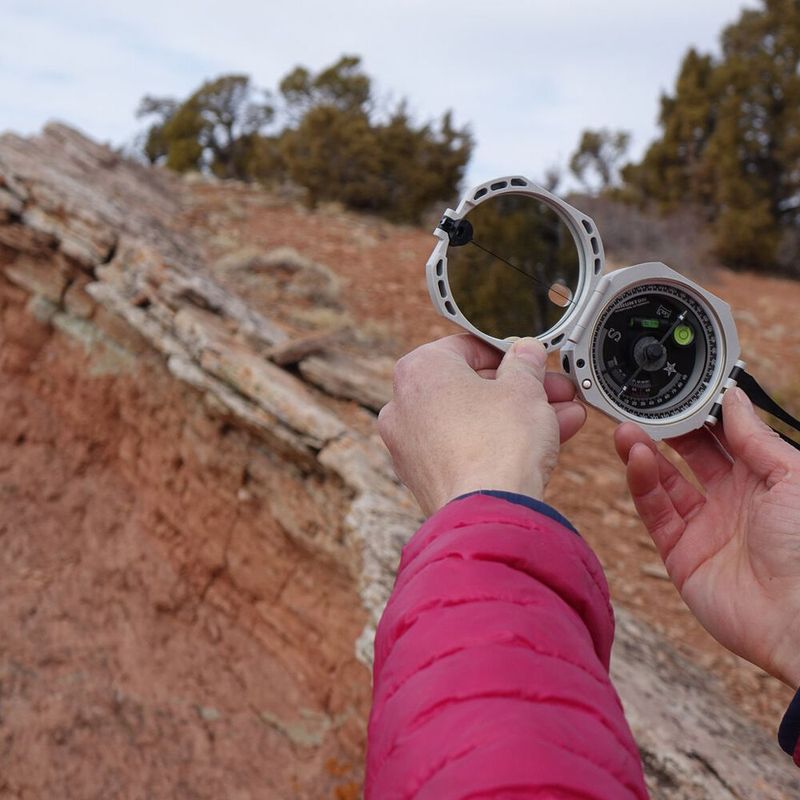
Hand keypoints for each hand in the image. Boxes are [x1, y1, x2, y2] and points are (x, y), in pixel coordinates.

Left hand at [378, 334, 585, 516]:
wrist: (489, 513)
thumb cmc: (497, 445)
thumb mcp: (524, 388)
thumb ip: (525, 363)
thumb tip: (526, 352)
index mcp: (420, 369)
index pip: (467, 347)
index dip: (508, 352)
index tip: (531, 360)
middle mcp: (404, 405)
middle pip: (471, 387)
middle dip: (519, 389)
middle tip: (552, 390)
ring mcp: (410, 446)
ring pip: (472, 420)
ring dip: (518, 416)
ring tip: (562, 417)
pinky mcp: (425, 478)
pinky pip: (465, 449)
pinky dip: (497, 444)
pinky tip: (542, 444)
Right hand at [615, 388, 799, 687]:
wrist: (798, 620)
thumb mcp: (789, 476)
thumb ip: (754, 437)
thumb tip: (734, 397)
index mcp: (765, 480)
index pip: (725, 437)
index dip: (701, 414)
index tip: (679, 391)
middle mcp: (734, 501)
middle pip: (691, 456)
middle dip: (668, 430)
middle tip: (645, 406)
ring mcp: (705, 527)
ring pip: (666, 481)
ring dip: (646, 453)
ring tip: (627, 429)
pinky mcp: (681, 553)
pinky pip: (656, 511)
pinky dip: (643, 483)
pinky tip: (637, 458)